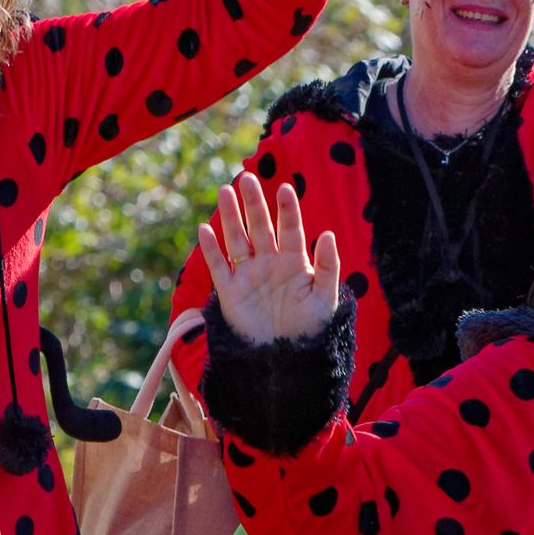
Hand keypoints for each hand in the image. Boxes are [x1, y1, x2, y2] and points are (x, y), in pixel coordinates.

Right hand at [198, 171, 343, 346]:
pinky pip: (218, 266)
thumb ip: (328, 267)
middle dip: (254, 203)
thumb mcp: (325, 298)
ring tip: (225, 192)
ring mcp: (248, 274)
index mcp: (295, 261)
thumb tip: (328, 234)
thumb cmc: (310, 327)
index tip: (285, 188)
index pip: (290, 229)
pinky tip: (205, 230)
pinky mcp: (230, 291)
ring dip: (230, 217)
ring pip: (237, 239)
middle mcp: (269, 262)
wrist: (285, 357)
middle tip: (246, 178)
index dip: (287, 210)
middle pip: (259, 227)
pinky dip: (211, 249)